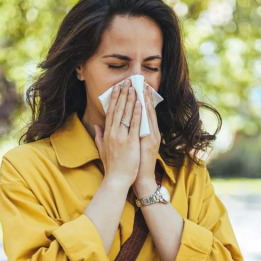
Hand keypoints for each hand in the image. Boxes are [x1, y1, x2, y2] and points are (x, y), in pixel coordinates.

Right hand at [94, 79, 142, 190]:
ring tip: (134, 87)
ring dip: (130, 99)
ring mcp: (121, 137)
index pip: (111, 112)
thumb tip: (96, 126)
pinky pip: (134, 125)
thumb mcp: (102, 149)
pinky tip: (140, 103)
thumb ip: (98, 136)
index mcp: (107, 134)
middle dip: (123, 94)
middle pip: (118, 109)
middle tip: (127, 82)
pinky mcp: (130, 142)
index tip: (117, 88)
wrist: (116, 180)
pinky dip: (137, 113)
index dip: (114, 99)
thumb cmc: (112, 167)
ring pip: (126, 114)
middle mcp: (113, 133)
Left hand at [133, 83, 161, 197]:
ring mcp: (151, 137)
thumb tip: (109, 126)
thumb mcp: (129, 147)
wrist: (141, 179)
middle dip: (143, 95)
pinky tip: (141, 103)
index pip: (143, 112)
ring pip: (148, 114)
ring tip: (141, 86)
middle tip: (139, 80)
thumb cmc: (134, 165)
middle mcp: (151, 133)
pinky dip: (144, 113)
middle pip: (147, 110)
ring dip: (145, 100)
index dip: (140, 99)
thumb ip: (122, 135)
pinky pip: (147, 125)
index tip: (136, 86)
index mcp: (146, 133)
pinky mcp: (150, 142)